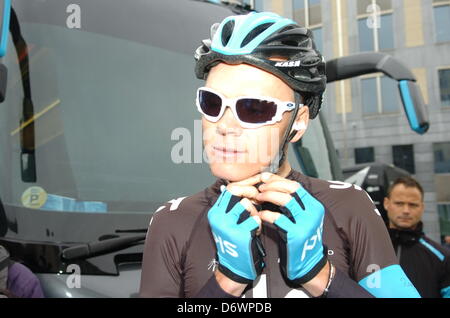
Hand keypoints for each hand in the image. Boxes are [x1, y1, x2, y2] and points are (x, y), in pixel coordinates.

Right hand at [208, 176, 264, 285]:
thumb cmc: (235, 242)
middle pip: (235, 191)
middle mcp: (218, 217)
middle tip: (256, 200)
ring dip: (254, 211)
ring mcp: (227, 225)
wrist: (234, 267)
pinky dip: (258, 224)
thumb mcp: (228, 222)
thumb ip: (233, 205)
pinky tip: (254, 232)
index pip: (228, 188)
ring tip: (253, 221)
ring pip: (246, 204)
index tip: (253, 189)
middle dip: (249, 193)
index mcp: (215, 212)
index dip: (244, 186)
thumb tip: (246, 185)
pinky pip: (255, 219)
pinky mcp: (238, 234)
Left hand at [257, 173, 327, 287]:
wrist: (308, 263)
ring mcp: (306, 223)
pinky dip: (267, 214)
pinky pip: (278, 218)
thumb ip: (292, 204)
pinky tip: (260, 214)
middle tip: (260, 187)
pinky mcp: (296, 234)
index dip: (279, 180)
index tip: (265, 178)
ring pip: (286, 200)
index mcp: (314, 206)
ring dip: (269, 196)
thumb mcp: (301, 219)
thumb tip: (273, 186)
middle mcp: (313, 212)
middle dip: (273, 185)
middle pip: (292, 189)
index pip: (296, 186)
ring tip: (259, 197)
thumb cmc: (299, 239)